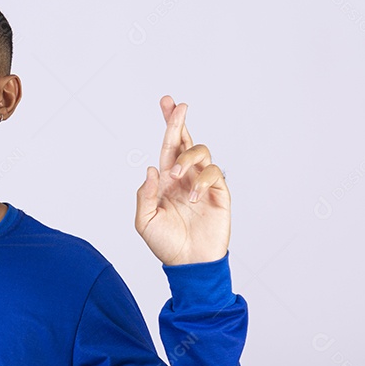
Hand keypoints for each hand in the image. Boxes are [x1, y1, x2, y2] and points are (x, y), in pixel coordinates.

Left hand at [135, 95, 229, 265]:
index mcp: (166, 180)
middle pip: (186, 140)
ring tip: (176, 175)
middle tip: (178, 106)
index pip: (168, 146)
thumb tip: (152, 168)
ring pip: (201, 152)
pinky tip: (193, 197)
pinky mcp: (219, 193)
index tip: (167, 102)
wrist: (188, 263)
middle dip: (180, 121)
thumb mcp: (144, 221)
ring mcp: (203, 183)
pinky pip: (214, 173)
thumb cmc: (165, 244)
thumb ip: (144, 195)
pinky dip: (201, 180)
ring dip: (188, 157)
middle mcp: (185, 177)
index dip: (169, 124)